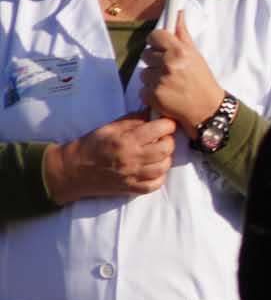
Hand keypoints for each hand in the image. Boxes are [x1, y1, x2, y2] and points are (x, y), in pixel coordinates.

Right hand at [43, 112, 175, 203]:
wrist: (73, 170)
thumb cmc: (92, 144)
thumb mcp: (111, 126)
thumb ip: (134, 119)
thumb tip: (154, 112)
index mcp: (126, 140)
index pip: (161, 129)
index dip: (166, 124)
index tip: (164, 123)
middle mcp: (132, 158)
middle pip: (166, 148)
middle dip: (168, 140)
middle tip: (161, 138)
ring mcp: (132, 175)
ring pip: (164, 166)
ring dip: (165, 157)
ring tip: (157, 153)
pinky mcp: (131, 188)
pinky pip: (156, 184)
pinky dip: (159, 176)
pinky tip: (152, 168)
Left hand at [139, 14, 226, 138]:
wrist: (206, 109)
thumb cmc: (201, 80)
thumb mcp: (195, 55)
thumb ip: (182, 34)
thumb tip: (178, 12)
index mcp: (180, 51)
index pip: (155, 36)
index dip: (157, 41)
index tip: (161, 46)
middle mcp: (169, 64)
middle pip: (146, 54)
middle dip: (155, 61)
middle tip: (169, 69)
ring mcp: (160, 81)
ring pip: (143, 73)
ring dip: (153, 78)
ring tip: (169, 83)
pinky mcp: (153, 96)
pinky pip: (142, 89)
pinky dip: (151, 93)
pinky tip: (165, 94)